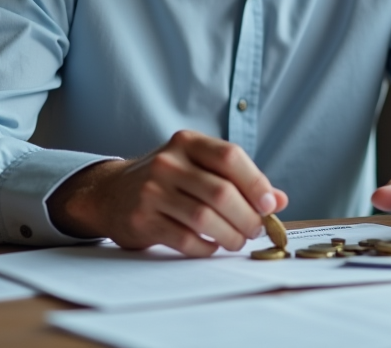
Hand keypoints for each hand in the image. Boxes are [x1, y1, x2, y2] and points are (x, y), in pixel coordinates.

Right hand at [47, 130, 287, 256]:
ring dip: (230, 236)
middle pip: (221, 192)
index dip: (256, 182)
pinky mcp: (143, 219)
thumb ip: (238, 180)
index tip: (270, 205)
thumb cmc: (166, 180)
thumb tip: (279, 200)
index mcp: (187, 143)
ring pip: (205, 218)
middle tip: (255, 230)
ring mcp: (152, 190)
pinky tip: (211, 246)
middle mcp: (168, 162)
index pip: (230, 156)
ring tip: (236, 241)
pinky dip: (206, 247)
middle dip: (247, 217)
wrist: (110, 193)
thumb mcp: (198, 167)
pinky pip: (186, 239)